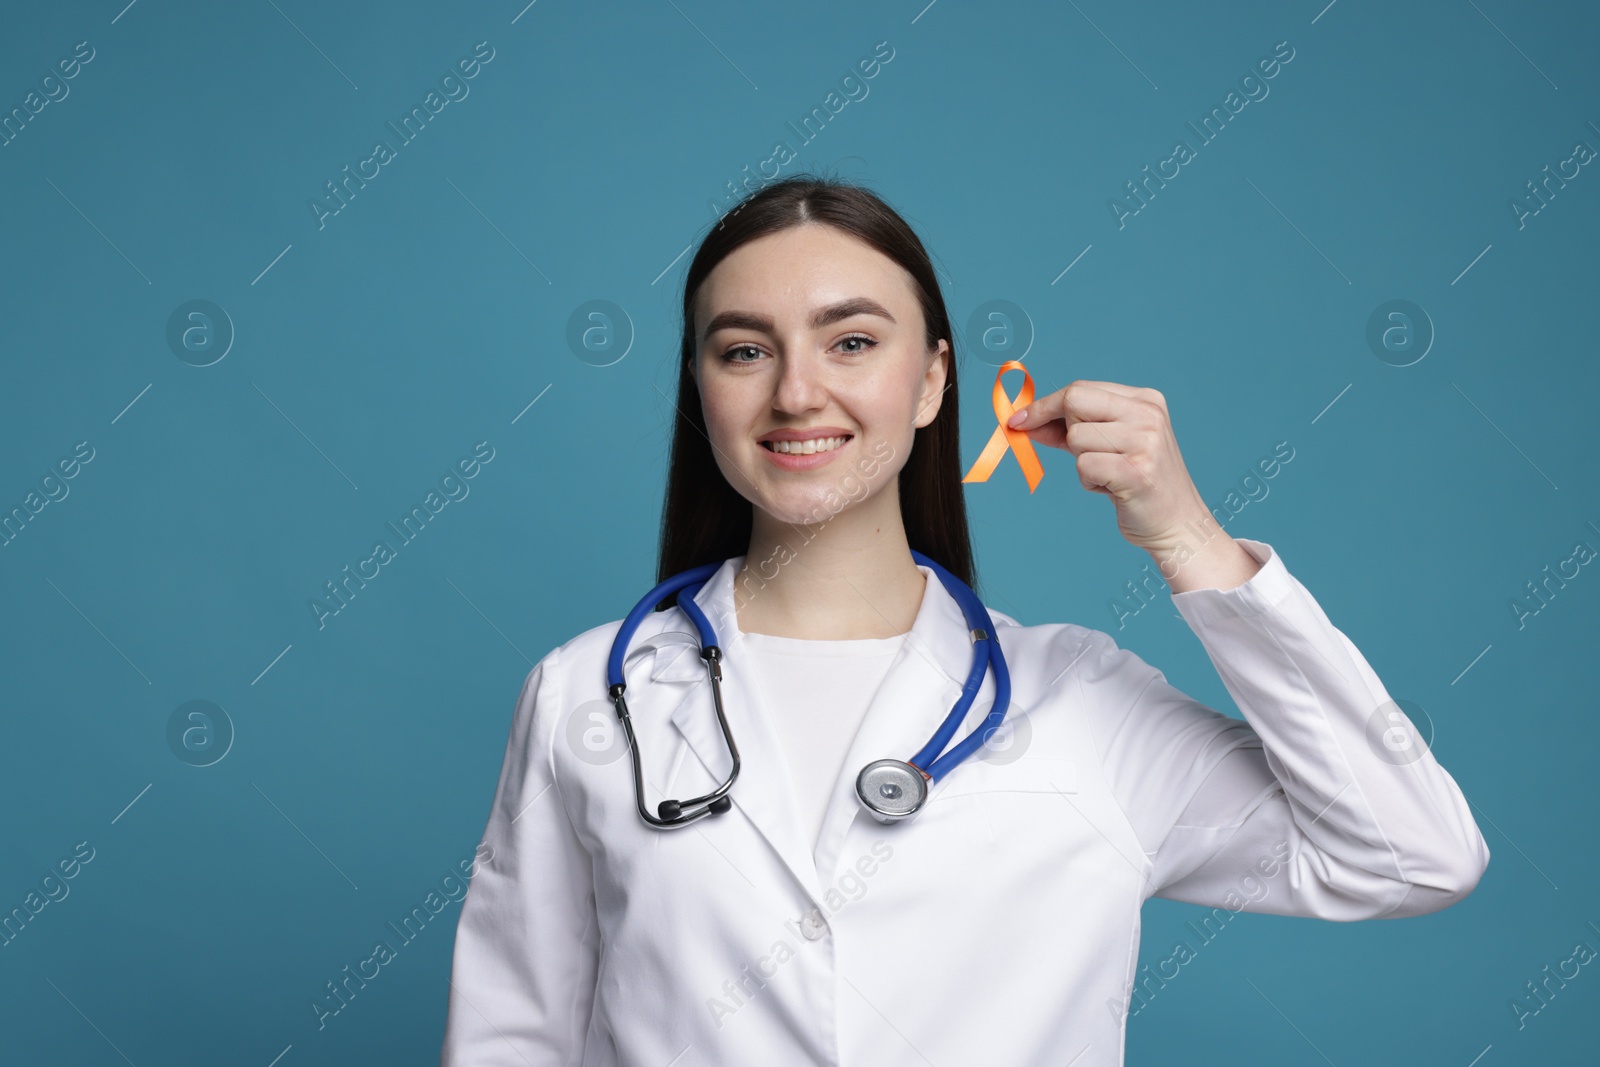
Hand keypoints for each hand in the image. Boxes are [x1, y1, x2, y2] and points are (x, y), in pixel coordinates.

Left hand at [1006, 380, 1210, 556]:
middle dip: (1063, 430)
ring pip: (1076, 438)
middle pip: (1074, 401)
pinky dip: (1089, 483)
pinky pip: (1084, 467)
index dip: (1045, 405)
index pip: (1081, 388)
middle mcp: (1148, 414)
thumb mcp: (1108, 446)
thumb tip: (1024, 420)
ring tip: (1109, 476)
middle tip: (1083, 454)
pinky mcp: (1137, 471)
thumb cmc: (1137, 484)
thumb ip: (1069, 429)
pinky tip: (1114, 490)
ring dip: (1082, 463)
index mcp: (1145, 400)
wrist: (1178, 523)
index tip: (1019, 420)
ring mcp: (1146, 441)